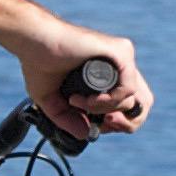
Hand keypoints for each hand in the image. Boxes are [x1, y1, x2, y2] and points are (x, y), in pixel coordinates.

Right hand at [25, 25, 152, 139]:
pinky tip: (86, 99)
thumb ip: (69, 120)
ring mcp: (123, 58)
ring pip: (135, 100)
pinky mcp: (121, 52)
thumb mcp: (53, 101)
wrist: (33, 41)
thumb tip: (86, 135)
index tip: (95, 126)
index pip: (131, 106)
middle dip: (123, 123)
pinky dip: (107, 102)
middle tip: (100, 124)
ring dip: (105, 110)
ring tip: (77, 102)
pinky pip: (128, 89)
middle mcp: (120, 66)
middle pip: (143, 105)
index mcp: (110, 76)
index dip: (117, 124)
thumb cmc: (40, 64)